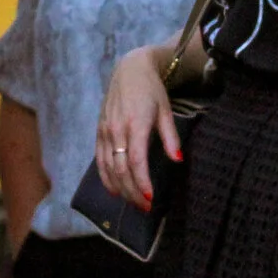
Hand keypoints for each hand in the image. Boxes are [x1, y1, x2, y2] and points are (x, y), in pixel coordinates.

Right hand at [96, 47, 179, 206]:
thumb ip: (170, 137)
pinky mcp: (99, 131)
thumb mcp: (166, 110)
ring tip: (133, 202)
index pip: (136, 161)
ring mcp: (106, 130)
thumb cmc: (152, 90)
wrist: (129, 69)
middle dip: (133, 192)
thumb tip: (178, 160)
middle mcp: (117, 129)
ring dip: (120, 188)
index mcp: (136, 124)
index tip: (150, 199)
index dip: (141, 182)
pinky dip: (106, 177)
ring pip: (109, 167)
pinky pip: (100, 159)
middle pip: (121, 169)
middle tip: (145, 208)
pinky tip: (114, 190)